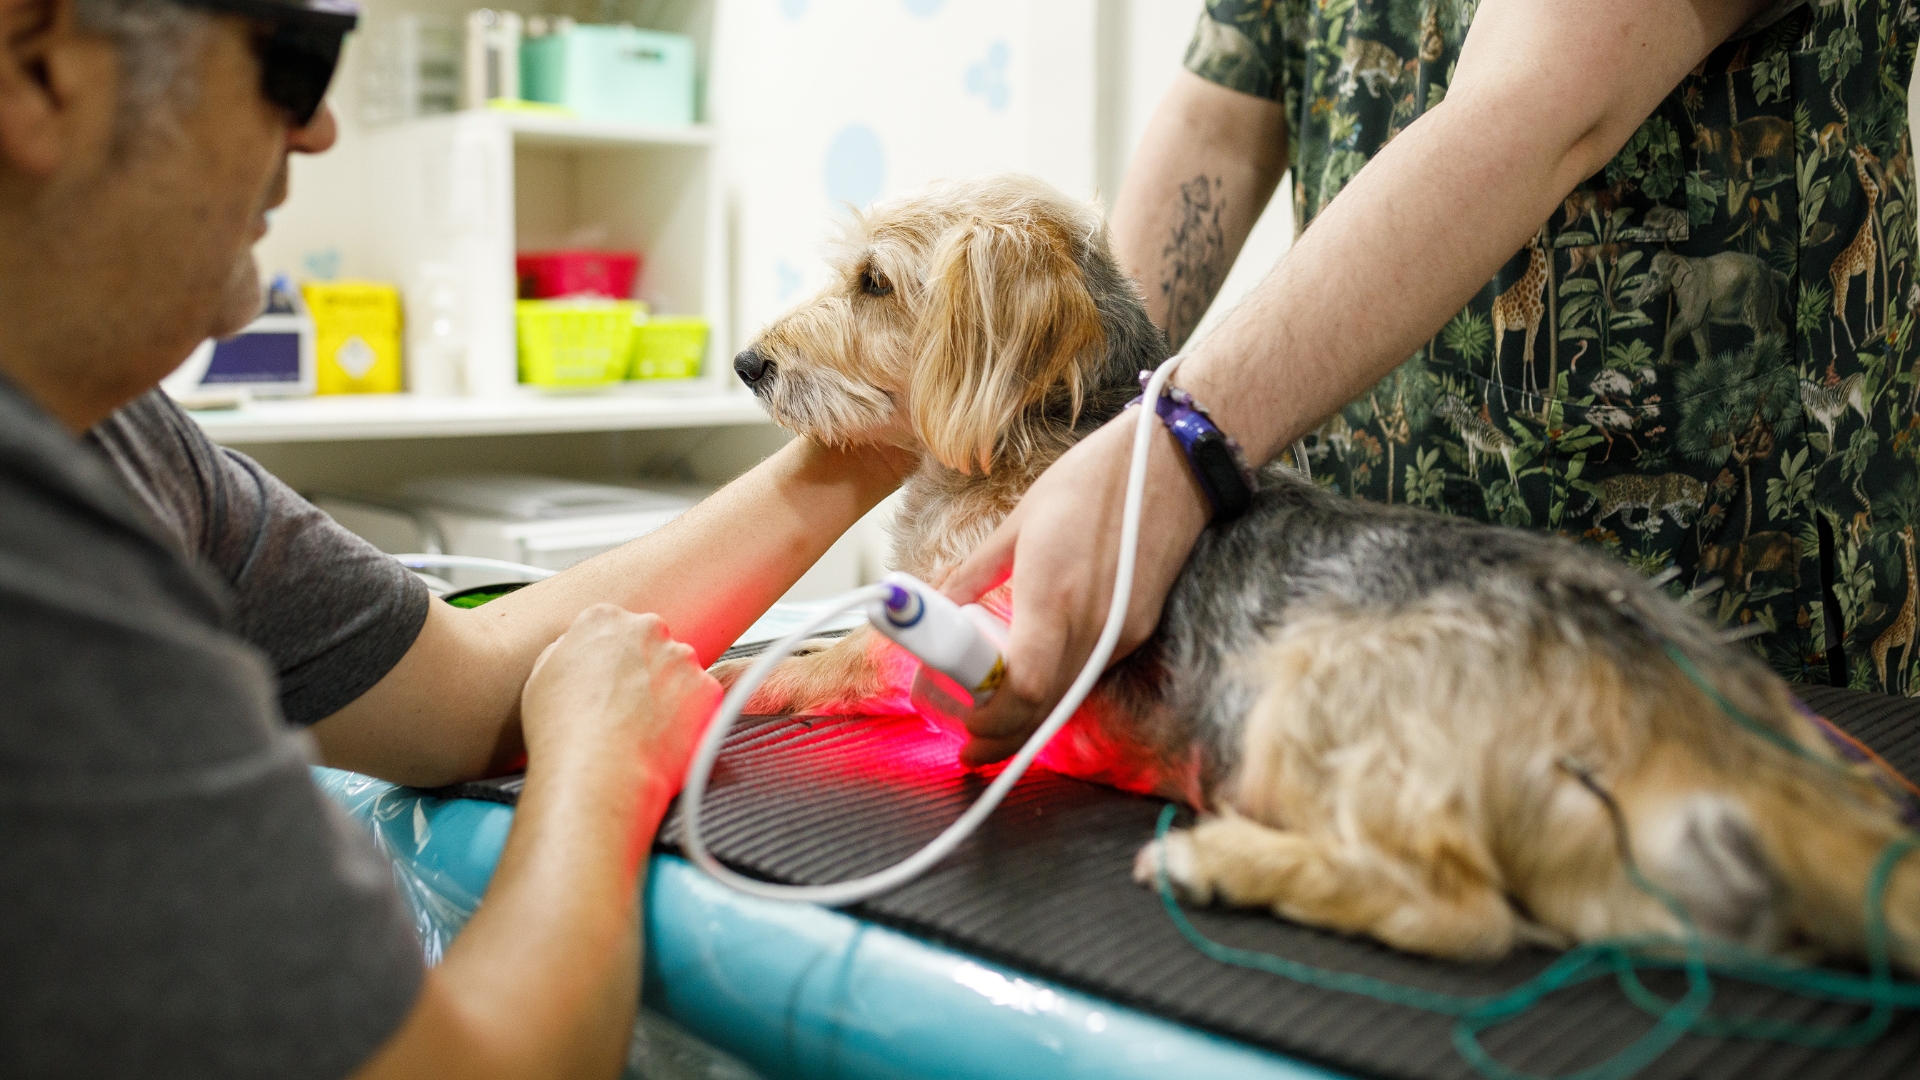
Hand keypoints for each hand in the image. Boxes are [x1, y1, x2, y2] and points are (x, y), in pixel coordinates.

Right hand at [520, 605, 720, 795]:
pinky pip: (701, 700)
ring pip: (679, 672)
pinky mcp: (707, 688)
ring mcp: (681, 658)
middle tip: (627, 708)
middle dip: (644, 671)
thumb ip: (567, 652)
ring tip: (644, 730)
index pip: (614, 628)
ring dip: (669, 694)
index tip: (608, 683)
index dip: (611, 660)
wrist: (598, 775)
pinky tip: (663, 739)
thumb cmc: (563, 733)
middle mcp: (647, 629)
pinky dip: (689, 718)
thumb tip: (580, 653)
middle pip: (651, 645)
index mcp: (603, 619)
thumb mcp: (542, 678)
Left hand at [941, 411, 1210, 763]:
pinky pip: (1089, 675)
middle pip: (1046, 710)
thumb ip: (974, 572)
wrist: (1174, 465)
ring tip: (990, 721)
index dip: (990, 718)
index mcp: (1054, 596)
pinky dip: (1057, 692)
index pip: (1025, 688)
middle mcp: (1093, 624)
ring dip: (1029, 721)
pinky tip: (1033, 686)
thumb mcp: (1019, 521)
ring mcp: (1121, 632)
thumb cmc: (1094, 480)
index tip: (961, 721)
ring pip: (1069, 699)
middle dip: (1002, 736)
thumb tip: (936, 601)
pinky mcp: (1138, 629)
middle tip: (967, 745)